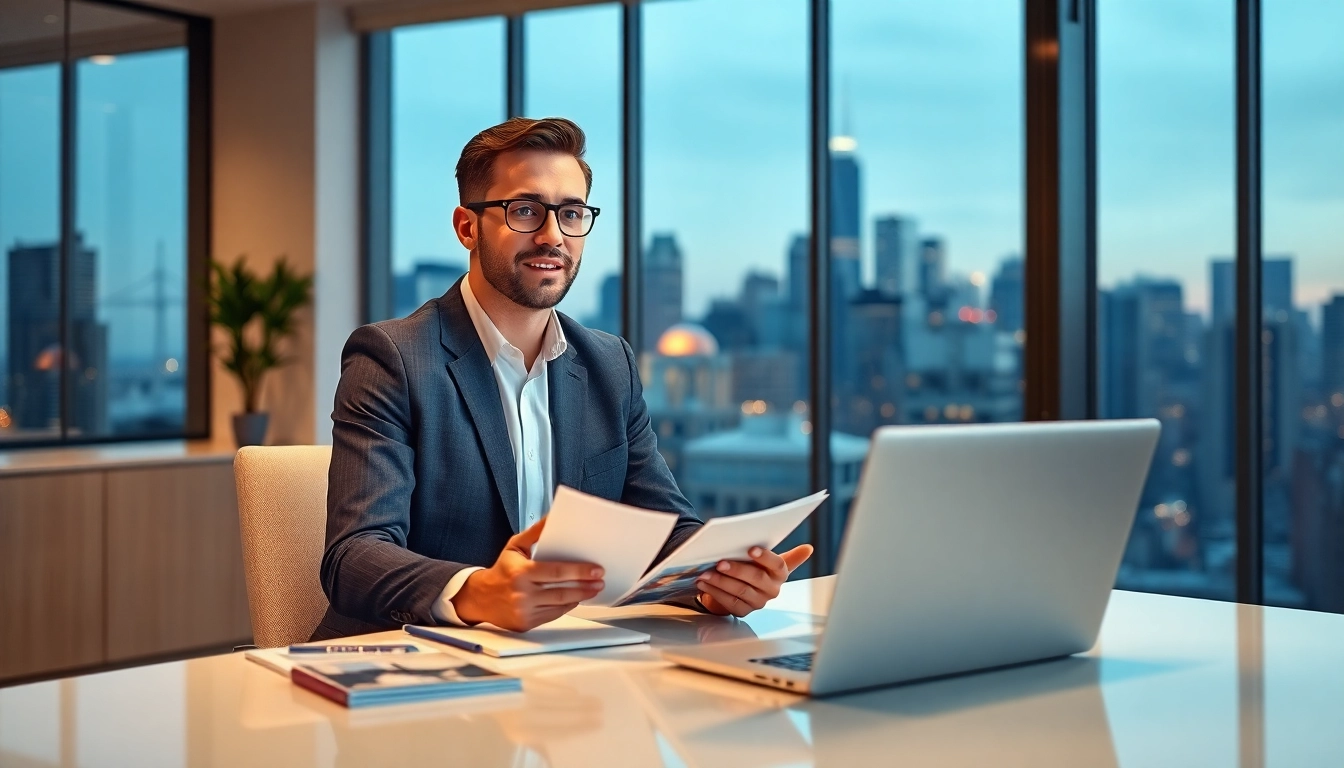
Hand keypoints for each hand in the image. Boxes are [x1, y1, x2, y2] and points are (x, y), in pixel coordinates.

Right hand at [452, 518, 604, 630]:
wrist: (480, 598)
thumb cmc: (502, 570)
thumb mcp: (515, 546)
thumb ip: (536, 533)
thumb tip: (552, 517)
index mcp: (521, 572)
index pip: (556, 572)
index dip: (579, 571)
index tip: (595, 569)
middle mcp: (522, 593)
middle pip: (561, 591)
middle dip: (585, 586)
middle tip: (599, 581)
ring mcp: (524, 611)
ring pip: (560, 605)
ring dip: (579, 597)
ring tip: (592, 589)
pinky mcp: (527, 623)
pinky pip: (553, 615)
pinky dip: (566, 607)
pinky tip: (574, 598)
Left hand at [695, 544, 812, 617]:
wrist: (746, 588)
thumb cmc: (758, 569)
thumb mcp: (771, 561)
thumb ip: (790, 556)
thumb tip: (809, 549)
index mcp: (780, 574)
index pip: (777, 564)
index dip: (765, 557)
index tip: (751, 549)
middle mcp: (772, 590)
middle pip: (756, 579)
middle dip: (737, 570)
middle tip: (720, 562)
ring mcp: (757, 603)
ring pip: (740, 591)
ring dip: (721, 582)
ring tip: (706, 572)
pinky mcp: (743, 611)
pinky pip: (728, 602)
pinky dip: (714, 592)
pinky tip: (704, 583)